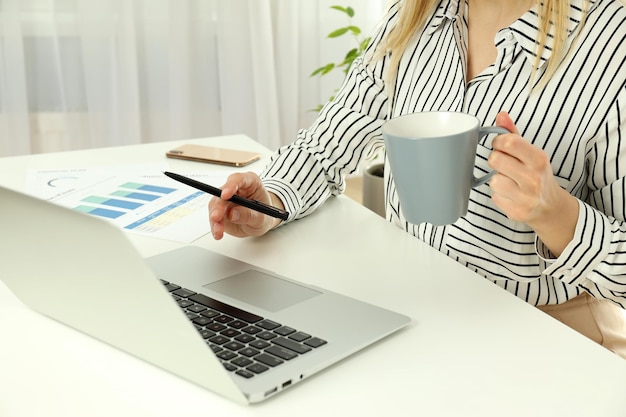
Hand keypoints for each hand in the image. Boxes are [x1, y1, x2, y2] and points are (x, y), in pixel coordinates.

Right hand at [208, 172, 283, 239]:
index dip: (230, 186)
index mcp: (250, 182)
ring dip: (215, 219)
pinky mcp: (220, 210)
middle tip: (217, 217)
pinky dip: (215, 225)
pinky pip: (214, 217)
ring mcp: (226, 199)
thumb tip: (232, 214)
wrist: (261, 222)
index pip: (238, 179)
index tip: (225, 195)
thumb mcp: (262, 217)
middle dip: (218, 206)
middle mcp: (236, 188)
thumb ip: (249, 215)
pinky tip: (217, 232)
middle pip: (222, 193)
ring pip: (215, 205)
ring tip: (218, 230)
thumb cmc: (265, 214)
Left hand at [488, 112, 577, 254]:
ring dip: (497, 180)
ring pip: (493, 180)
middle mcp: (534, 178)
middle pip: (495, 160)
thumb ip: (513, 134)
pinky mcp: (516, 212)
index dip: (498, 141)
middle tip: (503, 164)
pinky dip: (499, 195)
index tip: (500, 145)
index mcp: (538, 159)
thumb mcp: (531, 153)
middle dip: (496, 160)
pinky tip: (510, 194)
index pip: (509, 142)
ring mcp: (526, 197)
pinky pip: (494, 197)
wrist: (550, 207)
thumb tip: (501, 115)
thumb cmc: (537, 175)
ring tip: (509, 181)